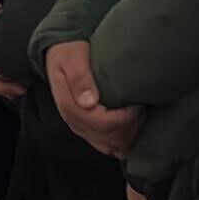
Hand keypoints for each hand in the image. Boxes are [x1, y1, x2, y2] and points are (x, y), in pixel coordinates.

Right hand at [45, 41, 144, 155]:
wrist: (59, 55)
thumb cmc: (68, 53)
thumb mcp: (72, 57)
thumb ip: (79, 77)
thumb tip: (89, 102)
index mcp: (70, 105)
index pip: (103, 124)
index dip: (126, 118)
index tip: (137, 102)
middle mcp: (74, 121)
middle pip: (109, 139)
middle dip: (130, 127)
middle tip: (139, 106)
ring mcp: (80, 127)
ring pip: (109, 146)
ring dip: (127, 135)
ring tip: (136, 114)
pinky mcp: (86, 129)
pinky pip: (107, 145)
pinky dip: (122, 139)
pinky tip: (130, 124)